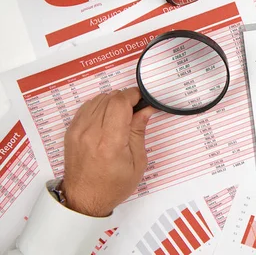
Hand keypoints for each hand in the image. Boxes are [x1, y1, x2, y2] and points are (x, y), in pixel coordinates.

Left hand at [62, 88, 154, 216]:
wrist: (84, 199)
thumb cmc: (113, 185)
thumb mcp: (138, 162)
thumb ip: (139, 131)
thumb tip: (146, 109)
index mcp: (110, 142)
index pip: (120, 102)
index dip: (134, 95)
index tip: (142, 100)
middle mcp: (91, 133)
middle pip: (110, 98)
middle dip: (125, 99)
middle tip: (135, 110)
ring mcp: (78, 131)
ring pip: (98, 99)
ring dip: (112, 102)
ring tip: (121, 117)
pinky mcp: (71, 131)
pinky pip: (87, 107)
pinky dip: (100, 107)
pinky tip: (107, 118)